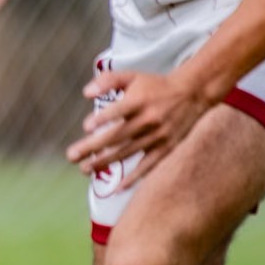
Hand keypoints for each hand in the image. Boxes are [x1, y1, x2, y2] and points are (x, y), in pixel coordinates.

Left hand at [65, 68, 209, 188]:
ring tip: (84, 169)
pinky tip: (118, 188)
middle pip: (118, 136)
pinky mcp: (167, 148)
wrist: (192, 94)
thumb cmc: (155, 85)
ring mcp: (158, 136)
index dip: (103, 118)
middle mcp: (149, 119)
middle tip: (71, 155)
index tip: (86, 127)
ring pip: (128, 152)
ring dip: (105, 162)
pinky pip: (149, 166)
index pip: (120, 110)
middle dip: (93, 147)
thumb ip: (108, 81)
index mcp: (140, 100)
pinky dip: (134, 178)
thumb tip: (86, 93)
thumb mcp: (132, 76)